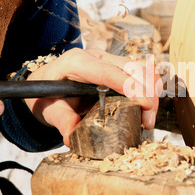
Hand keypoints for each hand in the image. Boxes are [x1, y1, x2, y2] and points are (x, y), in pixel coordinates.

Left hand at [24, 48, 160, 145]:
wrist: (43, 83)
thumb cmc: (45, 94)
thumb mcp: (48, 109)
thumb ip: (62, 121)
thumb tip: (73, 138)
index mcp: (78, 63)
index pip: (113, 73)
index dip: (134, 89)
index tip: (146, 108)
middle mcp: (96, 56)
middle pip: (134, 69)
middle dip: (148, 94)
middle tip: (148, 122)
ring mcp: (108, 58)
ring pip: (141, 69)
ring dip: (151, 92)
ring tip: (148, 118)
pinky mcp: (116, 65)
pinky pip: (140, 72)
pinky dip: (149, 88)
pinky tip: (146, 106)